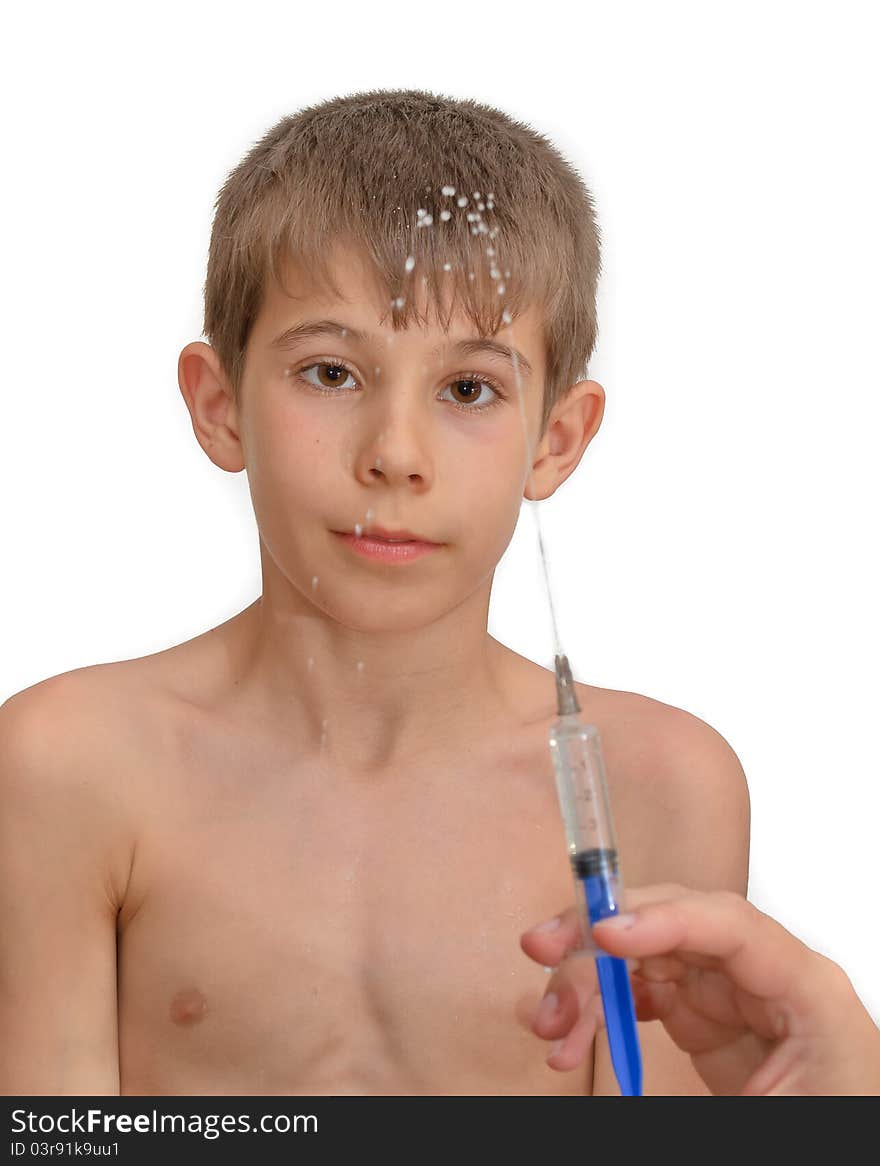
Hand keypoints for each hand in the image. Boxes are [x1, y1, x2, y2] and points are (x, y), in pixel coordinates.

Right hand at [521, 883, 879, 1094]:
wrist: (845, 1145)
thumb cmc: (837, 1123)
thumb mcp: (779, 1112)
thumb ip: (701, 1064)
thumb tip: (620, 1044)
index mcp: (807, 987)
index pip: (730, 923)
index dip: (661, 918)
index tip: (602, 935)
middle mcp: (763, 974)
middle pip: (671, 926)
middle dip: (599, 938)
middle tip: (543, 956)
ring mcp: (730, 992)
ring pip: (644, 956)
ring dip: (587, 982)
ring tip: (549, 1025)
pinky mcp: (705, 1017)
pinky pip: (643, 991)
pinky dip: (601, 1007)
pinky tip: (569, 1027)